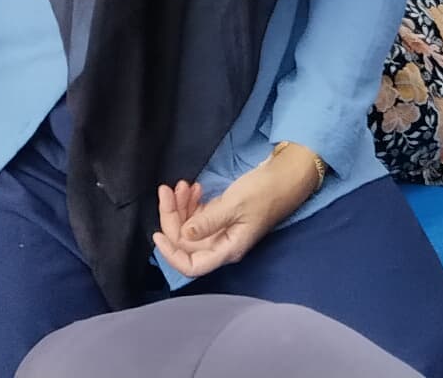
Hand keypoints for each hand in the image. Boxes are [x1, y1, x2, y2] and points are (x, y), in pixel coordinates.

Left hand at [155, 144, 322, 280]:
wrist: (285, 177)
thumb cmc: (265, 191)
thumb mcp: (235, 204)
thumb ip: (208, 221)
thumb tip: (183, 235)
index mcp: (228, 249)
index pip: (192, 265)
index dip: (171, 255)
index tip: (156, 234)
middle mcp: (222, 244)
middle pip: (186, 241)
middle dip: (172, 217)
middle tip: (167, 190)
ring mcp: (221, 231)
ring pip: (189, 226)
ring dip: (180, 206)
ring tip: (181, 185)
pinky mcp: (222, 217)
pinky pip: (198, 215)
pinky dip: (191, 202)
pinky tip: (193, 187)